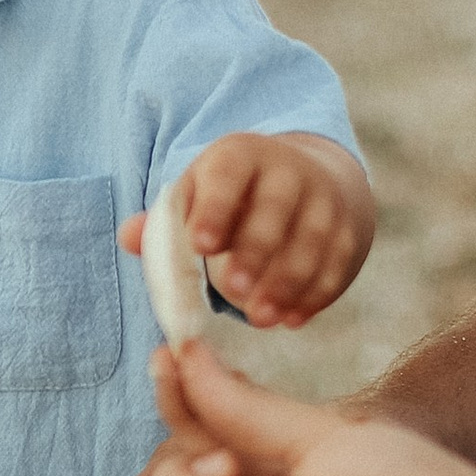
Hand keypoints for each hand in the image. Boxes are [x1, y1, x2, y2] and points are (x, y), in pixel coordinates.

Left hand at [119, 133, 370, 330]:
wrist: (304, 183)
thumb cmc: (230, 198)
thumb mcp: (197, 196)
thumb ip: (163, 222)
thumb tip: (128, 237)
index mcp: (239, 156)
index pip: (228, 175)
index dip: (216, 208)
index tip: (200, 244)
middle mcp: (287, 170)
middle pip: (274, 209)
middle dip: (256, 252)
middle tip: (234, 292)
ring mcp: (323, 199)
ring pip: (311, 240)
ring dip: (287, 282)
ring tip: (260, 318)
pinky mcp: (347, 230)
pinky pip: (336, 262)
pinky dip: (315, 294)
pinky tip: (292, 319)